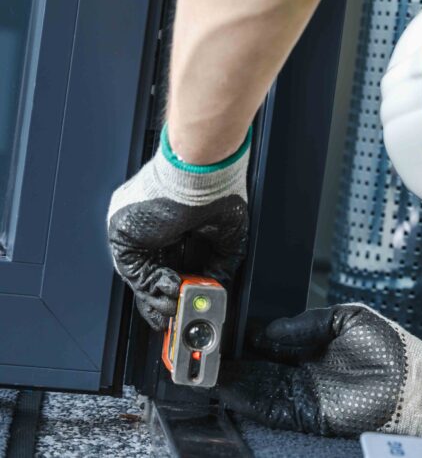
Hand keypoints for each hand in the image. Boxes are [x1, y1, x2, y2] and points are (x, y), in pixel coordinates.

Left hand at [107, 125, 249, 330]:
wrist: (201, 170)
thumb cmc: (216, 189)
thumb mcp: (229, 237)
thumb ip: (223, 265)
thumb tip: (218, 287)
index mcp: (178, 226)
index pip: (174, 265)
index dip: (182, 289)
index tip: (189, 307)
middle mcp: (156, 230)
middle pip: (156, 274)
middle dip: (167, 300)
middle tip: (180, 317)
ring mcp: (139, 233)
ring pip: (143, 277)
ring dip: (159, 297)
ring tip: (178, 308)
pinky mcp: (125, 235)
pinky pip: (132, 270)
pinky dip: (150, 285)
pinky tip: (172, 289)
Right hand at [219, 304, 421, 439]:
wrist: (416, 385)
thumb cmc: (391, 348)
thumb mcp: (346, 319)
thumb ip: (306, 322)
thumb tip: (270, 328)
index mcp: (310, 346)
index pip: (267, 342)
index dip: (244, 338)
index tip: (220, 329)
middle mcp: (302, 371)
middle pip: (256, 367)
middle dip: (229, 361)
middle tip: (201, 351)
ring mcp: (303, 395)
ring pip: (256, 388)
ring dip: (230, 381)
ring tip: (204, 369)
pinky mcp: (307, 416)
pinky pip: (270, 407)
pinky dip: (247, 400)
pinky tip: (227, 387)